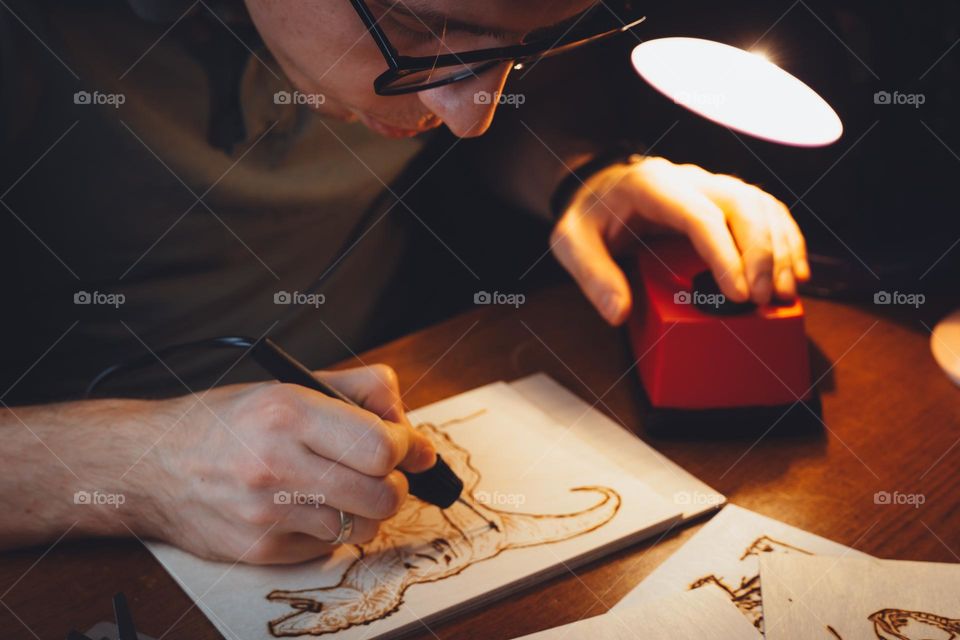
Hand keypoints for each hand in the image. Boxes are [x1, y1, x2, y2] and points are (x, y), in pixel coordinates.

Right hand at [147, 365, 435, 563]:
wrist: (151, 465)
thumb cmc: (225, 422)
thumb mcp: (291, 384)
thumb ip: (362, 392)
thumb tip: (414, 432)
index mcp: (287, 413)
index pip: (381, 446)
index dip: (404, 447)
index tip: (401, 445)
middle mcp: (276, 465)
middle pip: (382, 494)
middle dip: (393, 483)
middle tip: (379, 472)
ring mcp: (267, 515)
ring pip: (362, 527)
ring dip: (365, 510)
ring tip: (339, 488)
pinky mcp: (261, 551)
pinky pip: (328, 548)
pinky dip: (330, 530)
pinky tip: (305, 508)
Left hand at [550, 156, 810, 324]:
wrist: (595, 188)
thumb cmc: (586, 216)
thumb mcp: (570, 242)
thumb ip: (592, 275)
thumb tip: (618, 313)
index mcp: (652, 185)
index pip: (700, 216)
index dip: (725, 254)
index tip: (738, 294)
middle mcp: (689, 179)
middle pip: (742, 205)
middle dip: (761, 254)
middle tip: (763, 301)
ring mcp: (711, 185)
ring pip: (761, 205)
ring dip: (780, 249)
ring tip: (784, 295)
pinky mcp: (724, 199)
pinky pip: (766, 211)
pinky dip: (786, 240)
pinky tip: (794, 272)